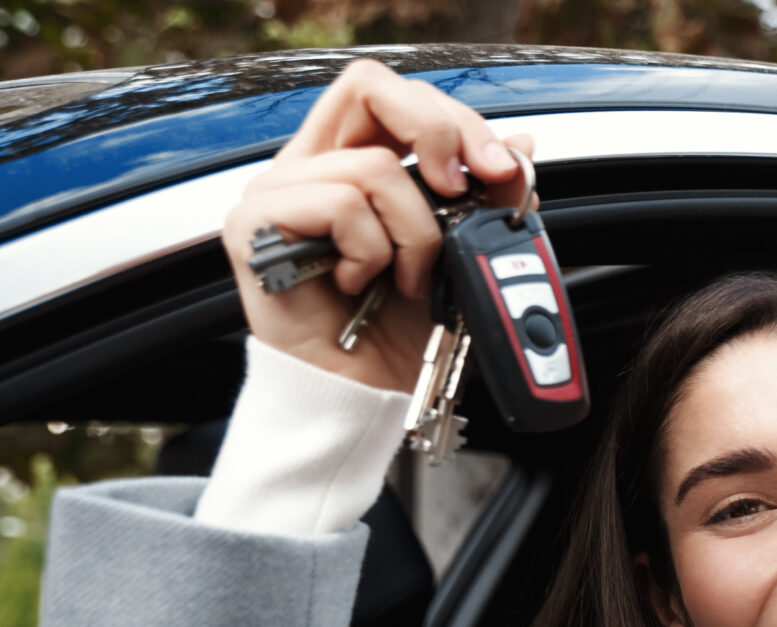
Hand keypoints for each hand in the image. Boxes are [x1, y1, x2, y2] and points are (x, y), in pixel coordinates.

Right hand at [217, 59, 535, 393]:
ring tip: (404, 278)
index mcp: (356, 157)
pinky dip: (371, 251)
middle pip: (369, 85)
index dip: (454, 117)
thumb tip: (522, 142)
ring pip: (373, 166)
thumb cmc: (404, 327)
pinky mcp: (255, 224)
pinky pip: (339, 205)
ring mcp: (279, 190)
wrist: (369, 392)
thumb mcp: (465, 253)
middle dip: (436, 131)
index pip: (397, 93)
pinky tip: (360, 284)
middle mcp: (314, 163)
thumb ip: (490, 197)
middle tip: (461, 189)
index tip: (497, 167)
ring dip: (414, 233)